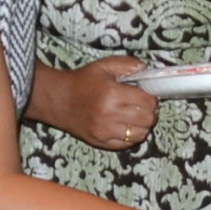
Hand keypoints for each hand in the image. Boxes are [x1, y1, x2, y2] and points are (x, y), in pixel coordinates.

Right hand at [36, 57, 159, 150]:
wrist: (58, 99)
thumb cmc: (82, 81)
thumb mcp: (103, 66)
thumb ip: (127, 64)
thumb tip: (146, 69)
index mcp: (113, 94)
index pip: (148, 101)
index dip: (152, 98)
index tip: (148, 96)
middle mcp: (110, 114)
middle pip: (147, 120)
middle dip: (150, 112)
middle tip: (144, 107)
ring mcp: (105, 131)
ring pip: (140, 135)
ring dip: (143, 126)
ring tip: (136, 117)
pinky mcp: (100, 142)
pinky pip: (126, 144)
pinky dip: (131, 137)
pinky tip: (126, 126)